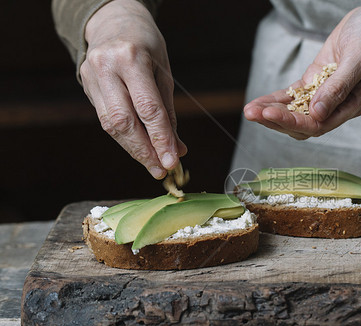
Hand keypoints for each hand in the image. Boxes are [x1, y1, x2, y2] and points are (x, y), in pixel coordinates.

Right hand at [81, 0, 186, 178]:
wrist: (113, 22)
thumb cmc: (146, 46)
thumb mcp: (164, 73)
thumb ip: (169, 112)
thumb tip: (178, 149)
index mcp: (131, 59)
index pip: (148, 108)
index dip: (161, 139)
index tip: (173, 161)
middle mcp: (107, 67)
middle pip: (124, 121)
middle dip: (144, 151)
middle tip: (160, 170)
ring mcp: (91, 76)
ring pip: (111, 125)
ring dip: (133, 150)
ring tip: (152, 165)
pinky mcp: (85, 86)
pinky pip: (105, 120)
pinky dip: (124, 138)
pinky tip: (138, 148)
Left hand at [244, 0, 360, 139]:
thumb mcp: (360, 59)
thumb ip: (340, 87)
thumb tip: (317, 113)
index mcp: (352, 106)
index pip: (318, 124)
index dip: (292, 121)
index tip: (270, 115)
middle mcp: (337, 106)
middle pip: (302, 123)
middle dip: (275, 120)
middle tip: (251, 114)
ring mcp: (325, 94)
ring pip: (295, 112)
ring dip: (272, 112)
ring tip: (249, 111)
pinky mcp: (315, 81)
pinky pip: (293, 96)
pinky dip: (276, 99)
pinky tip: (259, 102)